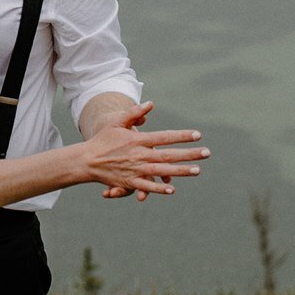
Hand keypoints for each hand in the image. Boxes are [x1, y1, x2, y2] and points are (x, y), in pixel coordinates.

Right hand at [78, 105, 208, 198]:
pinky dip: (159, 188)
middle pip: (169, 154)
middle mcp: (140, 155)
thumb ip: (134, 113)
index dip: (182, 136)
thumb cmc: (104, 139)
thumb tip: (151, 104)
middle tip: (207, 153)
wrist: (87, 160)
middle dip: (190, 154)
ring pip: (163, 170)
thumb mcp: (117, 122)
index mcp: (138, 140)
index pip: (165, 137)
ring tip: (197, 170)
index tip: (198, 134)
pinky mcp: (130, 182)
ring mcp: (136, 169)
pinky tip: (172, 189)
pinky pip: (147, 186)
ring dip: (181, 171)